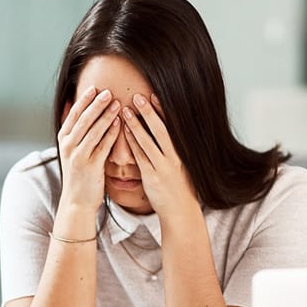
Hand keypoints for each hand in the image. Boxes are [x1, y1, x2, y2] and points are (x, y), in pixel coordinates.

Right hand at [57, 86, 121, 212]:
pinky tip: (120, 123)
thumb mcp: (70, 149)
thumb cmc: (78, 173)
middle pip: (83, 120)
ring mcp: (78, 156)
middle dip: (96, 104)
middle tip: (108, 91)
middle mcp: (68, 146)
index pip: (73, 115)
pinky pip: (103, 146)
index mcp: (63, 139)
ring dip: (106, 116)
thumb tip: (71, 102)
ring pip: (93, 131)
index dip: (84, 100)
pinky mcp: (91, 166)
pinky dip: (111, 133)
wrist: (77, 200)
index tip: (94, 87)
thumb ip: (72, 128)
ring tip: (117, 103)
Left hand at [120, 93, 197, 215]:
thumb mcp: (182, 166)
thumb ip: (174, 150)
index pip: (173, 126)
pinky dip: (132, 143)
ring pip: (148, 141)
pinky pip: (140, 156)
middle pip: (161, 130)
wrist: (181, 211)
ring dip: (136, 124)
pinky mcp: (152, 177)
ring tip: (124, 110)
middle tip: (138, 95)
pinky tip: (124, 132)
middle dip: (149, 112)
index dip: (163, 110)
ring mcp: (163, 167)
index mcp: (183, 152)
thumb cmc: (179, 187)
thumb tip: (166, 132)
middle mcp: (174, 157)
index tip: (154, 95)